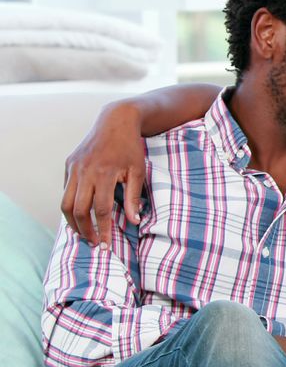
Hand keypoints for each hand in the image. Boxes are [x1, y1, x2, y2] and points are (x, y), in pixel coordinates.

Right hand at [61, 101, 145, 248]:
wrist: (116, 121)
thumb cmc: (130, 148)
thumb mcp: (138, 171)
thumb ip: (133, 197)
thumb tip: (134, 221)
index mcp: (105, 173)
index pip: (101, 210)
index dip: (103, 230)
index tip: (105, 245)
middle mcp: (85, 171)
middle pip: (79, 210)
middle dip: (85, 230)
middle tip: (94, 243)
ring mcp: (74, 167)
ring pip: (66, 202)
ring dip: (73, 221)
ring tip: (83, 233)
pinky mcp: (69, 164)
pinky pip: (66, 190)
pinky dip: (70, 205)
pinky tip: (80, 214)